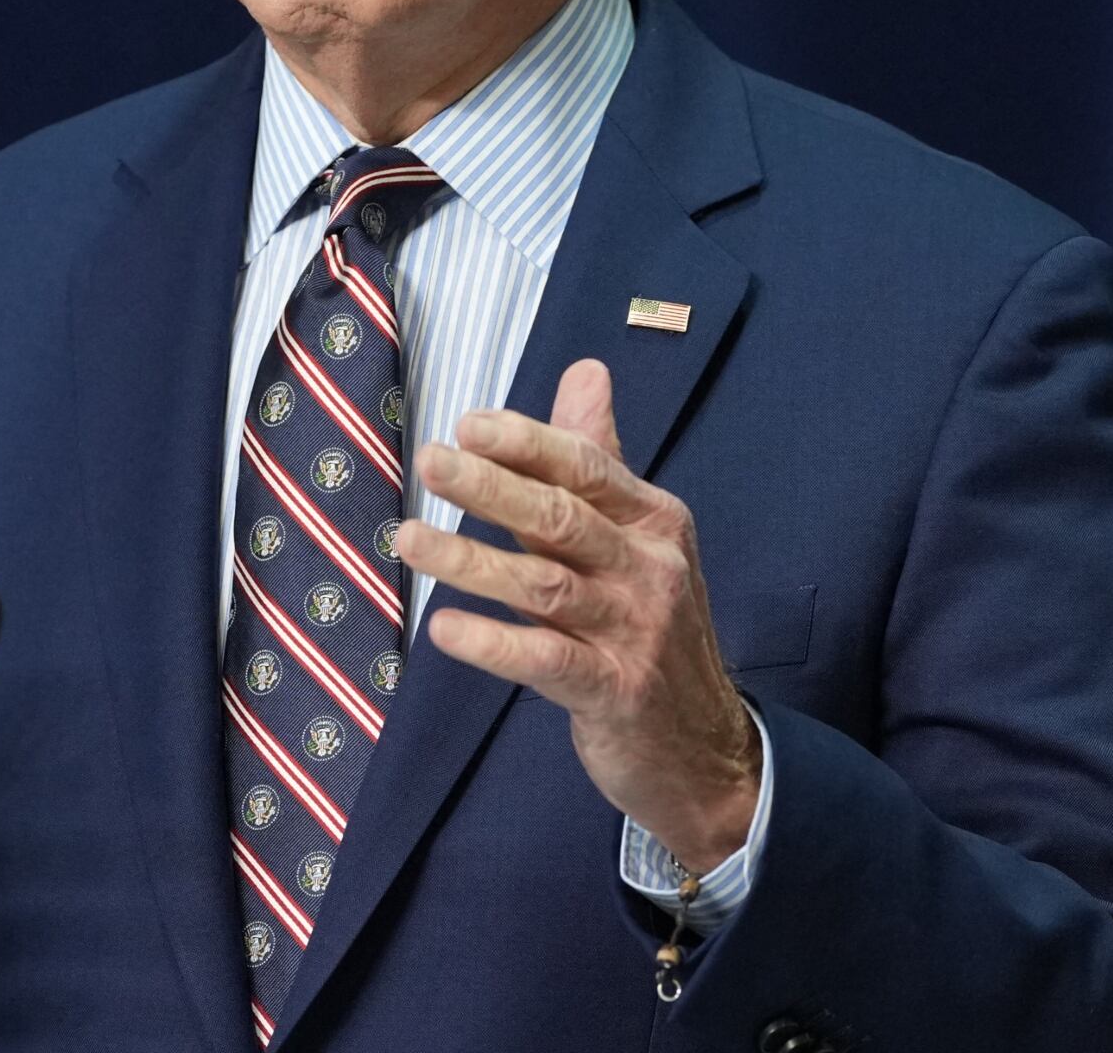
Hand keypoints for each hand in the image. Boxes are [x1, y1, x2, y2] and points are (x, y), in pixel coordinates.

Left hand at [394, 358, 760, 870]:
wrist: (703, 742)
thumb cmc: (651, 621)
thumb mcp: (637, 534)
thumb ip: (599, 455)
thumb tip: (586, 369)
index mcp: (652, 521)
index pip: (588, 467)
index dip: (527, 442)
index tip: (467, 422)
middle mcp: (648, 569)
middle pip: (562, 517)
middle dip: (492, 486)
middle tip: (431, 460)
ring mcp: (633, 632)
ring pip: (545, 586)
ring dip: (471, 561)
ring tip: (408, 538)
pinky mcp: (612, 692)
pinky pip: (545, 661)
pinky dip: (492, 643)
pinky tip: (442, 628)